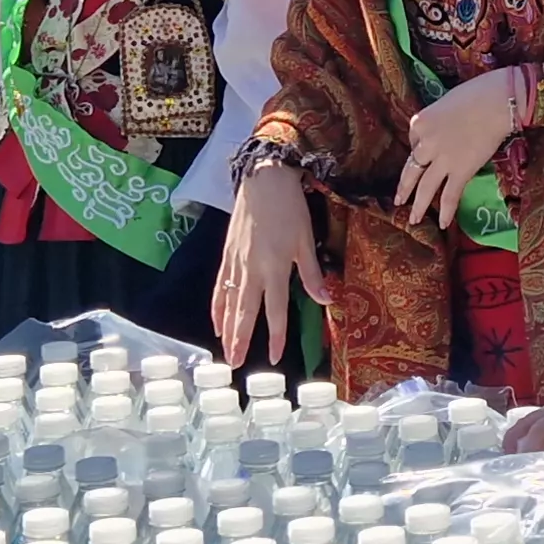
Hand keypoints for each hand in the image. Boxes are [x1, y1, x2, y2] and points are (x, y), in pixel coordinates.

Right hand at [212, 162, 322, 370]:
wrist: (263, 178)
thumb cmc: (290, 208)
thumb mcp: (307, 241)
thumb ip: (313, 274)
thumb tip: (327, 301)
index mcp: (275, 267)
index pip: (275, 310)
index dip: (276, 335)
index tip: (276, 357)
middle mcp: (252, 269)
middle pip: (244, 312)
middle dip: (240, 340)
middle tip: (235, 364)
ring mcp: (236, 262)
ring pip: (228, 302)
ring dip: (226, 328)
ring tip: (224, 351)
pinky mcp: (227, 254)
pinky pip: (219, 285)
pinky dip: (217, 305)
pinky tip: (216, 321)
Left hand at [394, 67, 522, 230]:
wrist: (497, 100)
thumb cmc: (477, 93)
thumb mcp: (447, 103)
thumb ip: (440, 121)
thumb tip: (444, 131)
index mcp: (420, 123)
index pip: (414, 140)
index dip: (421, 147)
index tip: (429, 151)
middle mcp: (426, 144)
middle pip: (411, 169)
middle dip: (405, 187)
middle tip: (398, 200)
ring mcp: (442, 159)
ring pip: (425, 187)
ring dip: (418, 205)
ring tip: (413, 219)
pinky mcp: (461, 170)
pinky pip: (450, 195)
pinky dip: (446, 211)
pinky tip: (443, 224)